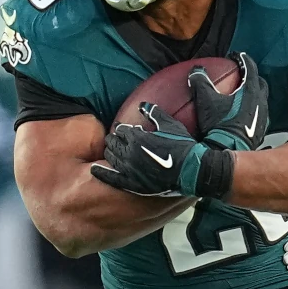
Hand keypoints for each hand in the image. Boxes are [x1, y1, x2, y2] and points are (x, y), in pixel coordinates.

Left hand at [93, 104, 221, 197]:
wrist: (192, 170)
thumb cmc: (182, 146)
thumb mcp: (169, 125)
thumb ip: (154, 112)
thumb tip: (143, 104)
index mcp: (137, 138)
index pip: (121, 130)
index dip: (122, 129)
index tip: (123, 129)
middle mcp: (130, 154)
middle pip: (113, 143)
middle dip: (114, 140)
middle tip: (116, 140)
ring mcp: (130, 170)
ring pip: (111, 158)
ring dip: (110, 153)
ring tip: (111, 151)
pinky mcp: (133, 184)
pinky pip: (112, 178)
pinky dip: (102, 173)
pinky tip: (95, 170)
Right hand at [190, 53, 268, 150]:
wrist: (228, 151)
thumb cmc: (219, 124)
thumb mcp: (205, 100)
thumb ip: (200, 82)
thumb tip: (196, 70)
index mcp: (251, 90)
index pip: (250, 67)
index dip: (242, 59)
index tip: (235, 56)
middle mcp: (261, 101)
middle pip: (260, 82)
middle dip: (251, 75)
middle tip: (241, 73)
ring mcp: (263, 116)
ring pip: (261, 99)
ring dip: (253, 93)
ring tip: (242, 93)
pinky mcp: (261, 130)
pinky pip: (258, 114)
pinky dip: (252, 109)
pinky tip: (242, 113)